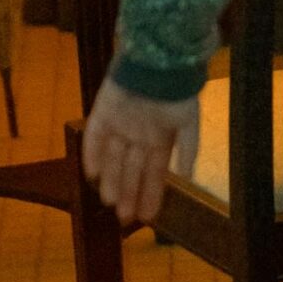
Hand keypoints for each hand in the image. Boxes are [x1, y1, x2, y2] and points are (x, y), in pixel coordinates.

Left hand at [82, 77, 200, 227]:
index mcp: (161, 137)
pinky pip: (94, 137)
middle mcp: (139, 135)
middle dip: (130, 193)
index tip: (149, 217)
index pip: (154, 172)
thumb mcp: (190, 122)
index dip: (151, 194)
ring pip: (114, 158)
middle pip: (132, 169)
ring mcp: (120, 124)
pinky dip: (92, 155)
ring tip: (111, 202)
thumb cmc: (179, 91)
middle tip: (126, 218)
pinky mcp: (103, 112)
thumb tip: (188, 177)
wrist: (161, 62)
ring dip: (112, 180)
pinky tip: (92, 174)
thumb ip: (189, 149)